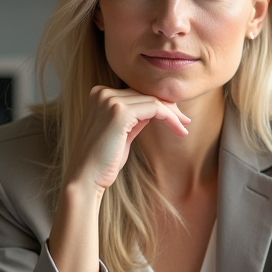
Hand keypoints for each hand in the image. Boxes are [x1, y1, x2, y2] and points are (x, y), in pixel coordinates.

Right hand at [68, 86, 190, 193]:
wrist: (86, 179)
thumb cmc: (103, 162)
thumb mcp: (121, 134)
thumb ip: (133, 118)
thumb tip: (155, 109)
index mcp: (99, 95)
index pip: (136, 94)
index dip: (158, 104)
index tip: (176, 118)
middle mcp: (102, 93)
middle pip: (145, 93)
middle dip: (168, 107)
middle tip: (185, 122)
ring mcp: (109, 100)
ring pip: (152, 100)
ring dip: (172, 113)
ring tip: (184, 127)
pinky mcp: (120, 111)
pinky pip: (155, 108)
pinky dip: (170, 118)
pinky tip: (180, 130)